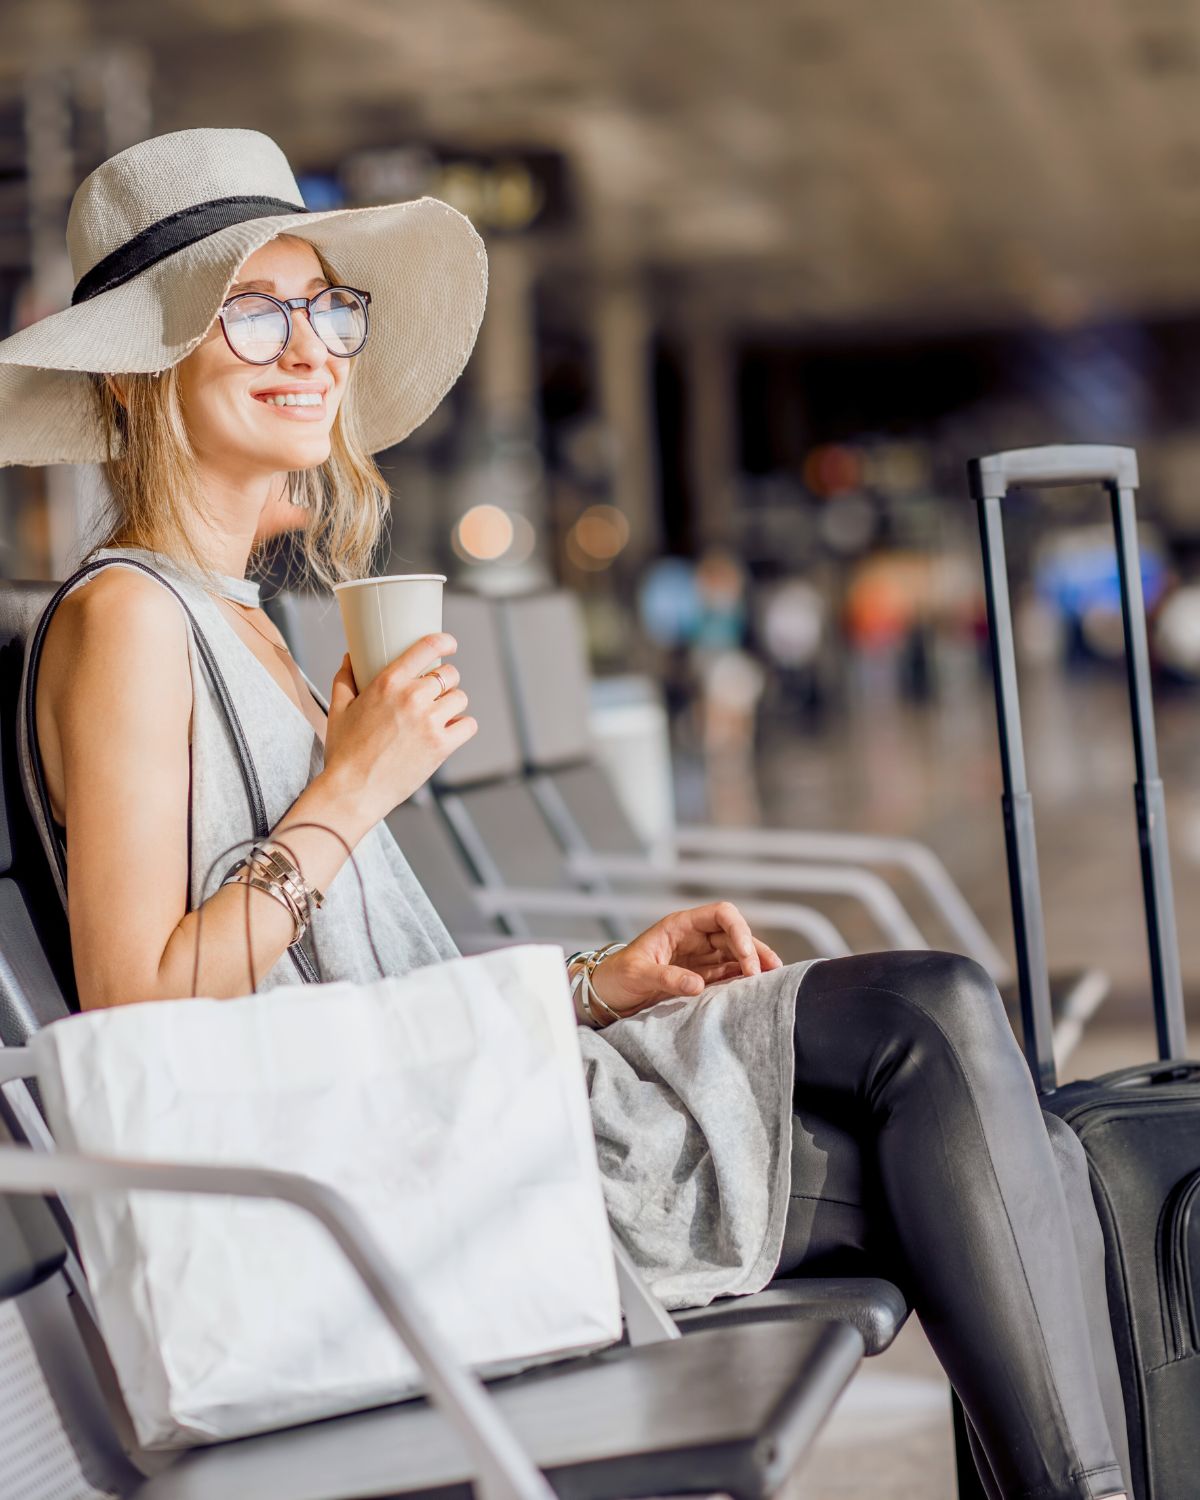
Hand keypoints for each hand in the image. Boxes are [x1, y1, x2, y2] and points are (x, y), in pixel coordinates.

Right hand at [322, 634, 476, 828]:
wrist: (352, 791)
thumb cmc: (344, 752)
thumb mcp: (338, 709)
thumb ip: (345, 679)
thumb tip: (350, 657)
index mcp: (388, 683)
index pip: (427, 647)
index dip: (445, 641)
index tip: (449, 644)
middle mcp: (412, 697)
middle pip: (449, 674)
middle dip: (445, 681)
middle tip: (436, 693)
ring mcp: (429, 722)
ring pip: (460, 698)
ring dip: (453, 704)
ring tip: (440, 714)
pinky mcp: (441, 746)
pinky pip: (468, 725)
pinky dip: (462, 727)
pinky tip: (450, 731)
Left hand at [589, 901, 781, 1020]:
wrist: (605, 995)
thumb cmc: (616, 977)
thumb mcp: (637, 975)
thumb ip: (666, 977)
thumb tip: (697, 985)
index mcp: (680, 926)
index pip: (721, 914)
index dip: (739, 930)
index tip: (745, 956)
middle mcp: (694, 938)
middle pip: (734, 935)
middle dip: (752, 951)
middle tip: (763, 976)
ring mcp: (699, 957)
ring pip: (736, 954)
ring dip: (754, 964)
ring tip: (774, 979)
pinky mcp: (700, 977)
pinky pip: (728, 974)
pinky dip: (743, 979)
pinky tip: (756, 988)